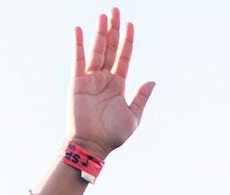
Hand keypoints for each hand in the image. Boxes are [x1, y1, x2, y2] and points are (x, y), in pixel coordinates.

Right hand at [67, 8, 155, 159]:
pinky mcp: (78, 83)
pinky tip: (80, 30)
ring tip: (103, 15)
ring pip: (97, 51)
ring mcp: (90, 80)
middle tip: (115, 10)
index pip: (124, 57)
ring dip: (99, 33)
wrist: (92, 145)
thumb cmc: (112, 135)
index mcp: (118, 85)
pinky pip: (78, 60)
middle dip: (113, 30)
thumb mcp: (133, 116)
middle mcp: (104, 79)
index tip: (130, 25)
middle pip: (110, 49)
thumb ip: (141, 97)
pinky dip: (79, 45)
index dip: (127, 41)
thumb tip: (152, 81)